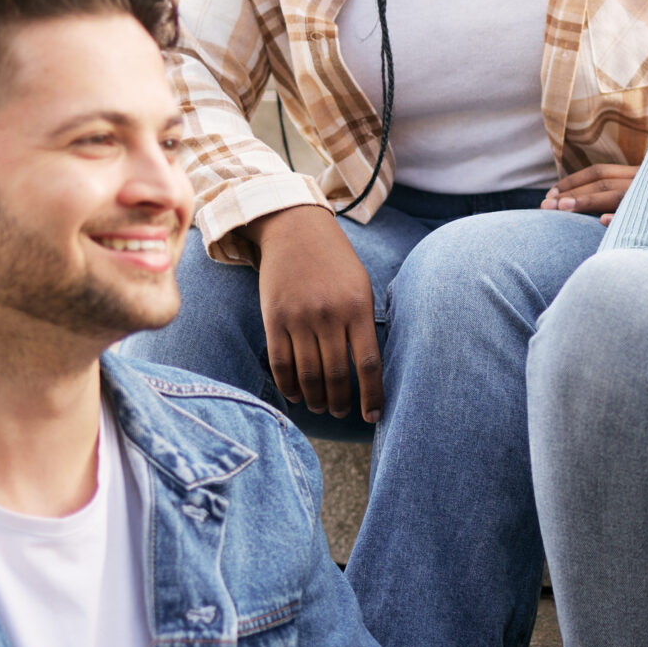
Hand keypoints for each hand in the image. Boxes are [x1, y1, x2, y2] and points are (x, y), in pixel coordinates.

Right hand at [249, 204, 381, 421]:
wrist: (295, 229)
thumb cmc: (336, 262)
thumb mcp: (361, 286)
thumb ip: (363, 324)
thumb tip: (367, 370)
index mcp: (357, 308)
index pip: (368, 363)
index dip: (372, 395)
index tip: (374, 417)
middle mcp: (328, 315)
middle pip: (336, 375)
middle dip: (340, 402)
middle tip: (341, 412)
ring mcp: (298, 318)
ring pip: (308, 374)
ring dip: (315, 399)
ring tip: (320, 407)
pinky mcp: (273, 319)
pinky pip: (280, 363)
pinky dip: (288, 385)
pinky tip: (296, 395)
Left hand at [542, 163, 638, 218]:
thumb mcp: (645, 193)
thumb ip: (624, 190)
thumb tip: (591, 205)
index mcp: (639, 174)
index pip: (600, 172)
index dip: (573, 181)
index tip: (550, 194)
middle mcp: (645, 181)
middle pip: (602, 184)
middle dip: (571, 193)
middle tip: (545, 206)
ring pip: (616, 196)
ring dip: (587, 201)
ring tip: (562, 209)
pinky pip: (640, 215)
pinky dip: (620, 216)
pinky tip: (602, 221)